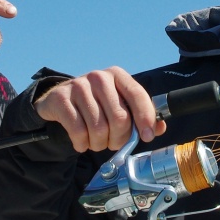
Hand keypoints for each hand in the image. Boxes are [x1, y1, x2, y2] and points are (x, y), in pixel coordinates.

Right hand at [34, 67, 165, 152]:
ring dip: (99, 144)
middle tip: (113, 143)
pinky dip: (82, 144)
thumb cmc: (97, 105)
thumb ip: (140, 115)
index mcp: (118, 76)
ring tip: (96, 141)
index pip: (137, 95)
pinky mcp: (61, 99)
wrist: (61, 101)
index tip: (148, 136)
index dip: (146, 118)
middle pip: (119, 118)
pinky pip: (78, 131)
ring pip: (98, 128)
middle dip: (119, 139)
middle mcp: (99, 77)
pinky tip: (81, 142)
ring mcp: (78, 86)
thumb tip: (159, 127)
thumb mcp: (119, 105)